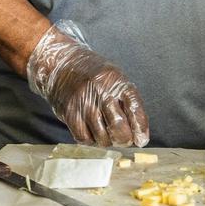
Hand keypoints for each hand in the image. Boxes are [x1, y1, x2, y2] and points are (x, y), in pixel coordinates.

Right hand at [26, 20, 149, 146]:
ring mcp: (84, 103)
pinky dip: (91, 140)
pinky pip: (85, 138)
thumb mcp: (116, 80)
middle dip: (125, 139)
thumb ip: (128, 103)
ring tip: (106, 132)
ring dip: (108, 140)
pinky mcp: (70, 113)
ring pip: (102, 137)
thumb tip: (140, 138)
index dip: (140, 127)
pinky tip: (92, 131)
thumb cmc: (95, 77)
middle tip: (124, 139)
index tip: (142, 140)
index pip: (134, 107)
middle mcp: (101, 91)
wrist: (63, 65)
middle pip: (119, 127)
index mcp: (116, 81)